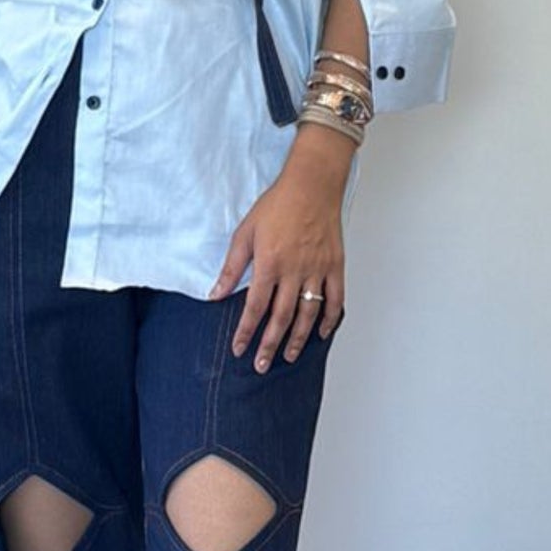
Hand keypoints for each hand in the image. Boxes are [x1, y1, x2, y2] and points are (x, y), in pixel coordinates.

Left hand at [208, 156, 345, 368]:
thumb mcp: (245, 233)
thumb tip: (215, 293)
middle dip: (269, 345)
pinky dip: (329, 319)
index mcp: (270, 264)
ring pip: (308, 314)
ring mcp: (317, 270)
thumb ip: (231, 267)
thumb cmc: (277, 204)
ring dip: (298, 339)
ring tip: (289, 356)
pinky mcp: (335, 266)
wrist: (312, 184)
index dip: (246, 332)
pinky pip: (335, 299)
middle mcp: (295, 272)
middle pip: (281, 318)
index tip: (239, 349)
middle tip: (262, 365)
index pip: (255, 308)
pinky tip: (321, 332)